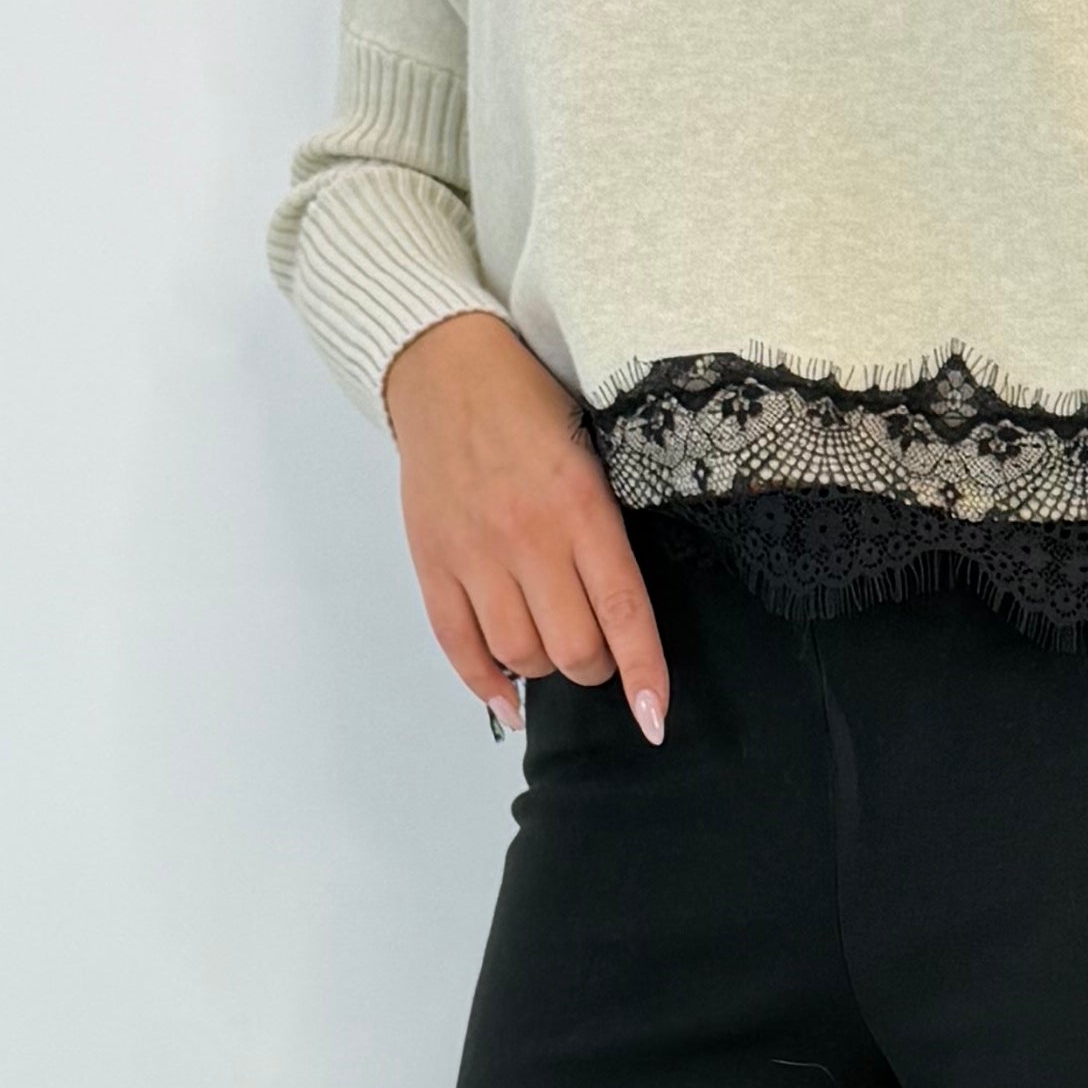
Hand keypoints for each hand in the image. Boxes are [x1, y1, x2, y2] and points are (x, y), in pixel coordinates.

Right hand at [381, 311, 669, 741]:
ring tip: (554, 648)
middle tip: (600, 649)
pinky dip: (486, 683)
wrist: (445, 368)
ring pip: (519, 654)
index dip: (643, 674)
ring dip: (545, 669)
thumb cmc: (532, 405)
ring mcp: (474, 554)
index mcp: (581, 507)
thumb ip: (607, 526)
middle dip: (597, 667)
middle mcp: (527, 538)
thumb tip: (624, 607)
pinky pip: (458, 645)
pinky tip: (509, 698)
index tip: (655, 719)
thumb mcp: (595, 452)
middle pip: (572, 649)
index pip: (622, 611)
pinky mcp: (431, 561)